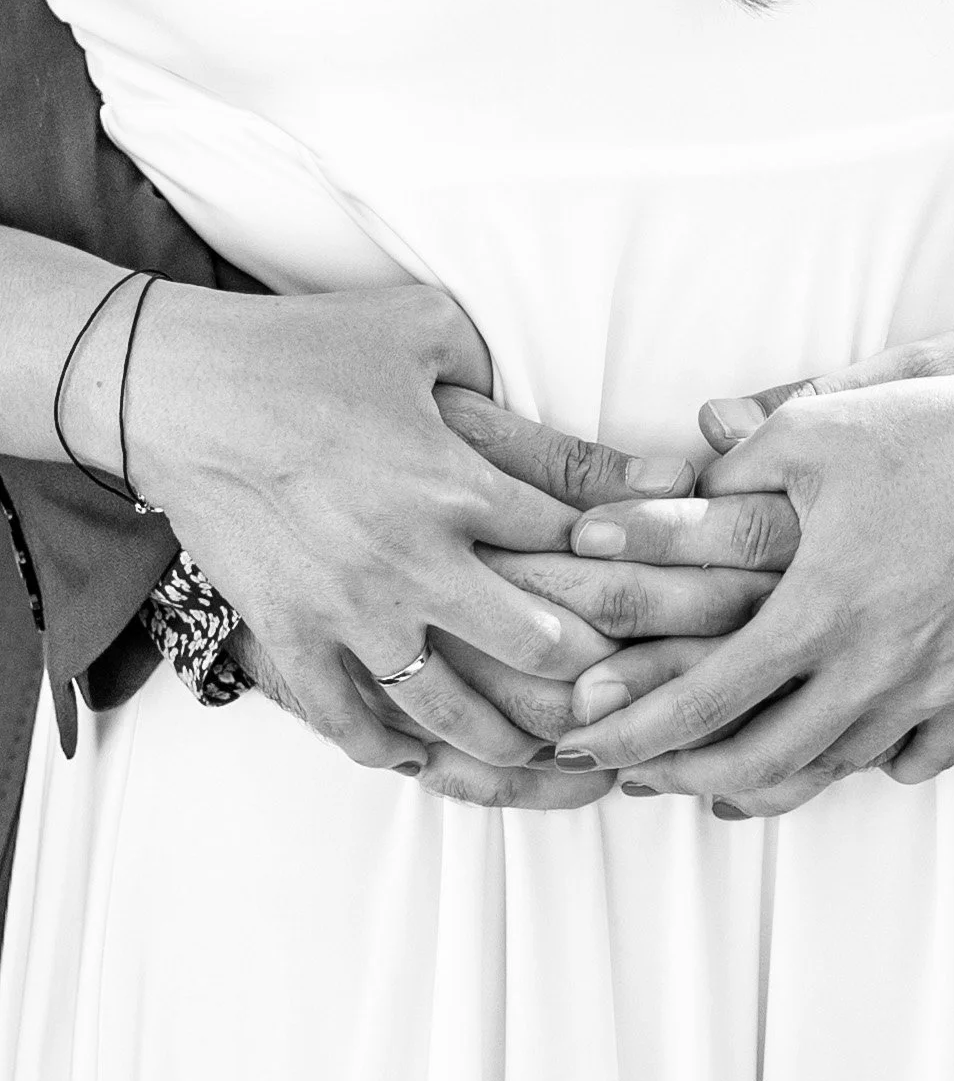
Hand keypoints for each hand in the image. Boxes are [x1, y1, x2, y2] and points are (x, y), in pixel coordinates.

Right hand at [129, 281, 691, 796]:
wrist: (175, 387)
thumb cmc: (301, 346)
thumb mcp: (419, 325)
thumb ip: (504, 368)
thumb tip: (552, 386)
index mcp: (459, 481)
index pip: (578, 543)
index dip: (626, 569)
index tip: (651, 591)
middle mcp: (416, 558)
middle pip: (540, 645)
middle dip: (590, 670)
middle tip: (616, 685)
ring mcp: (350, 608)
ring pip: (455, 708)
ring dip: (507, 736)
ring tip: (537, 746)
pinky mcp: (291, 635)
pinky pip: (349, 720)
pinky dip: (389, 748)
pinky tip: (417, 755)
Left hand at [552, 327, 953, 802]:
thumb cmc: (936, 424)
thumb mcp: (817, 425)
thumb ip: (734, 462)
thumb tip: (672, 474)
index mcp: (818, 610)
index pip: (705, 698)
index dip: (634, 731)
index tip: (582, 747)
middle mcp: (873, 666)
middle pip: (761, 759)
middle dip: (684, 776)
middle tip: (633, 775)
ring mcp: (932, 684)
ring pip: (835, 766)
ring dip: (765, 782)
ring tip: (714, 784)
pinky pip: (920, 755)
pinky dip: (872, 767)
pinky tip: (843, 764)